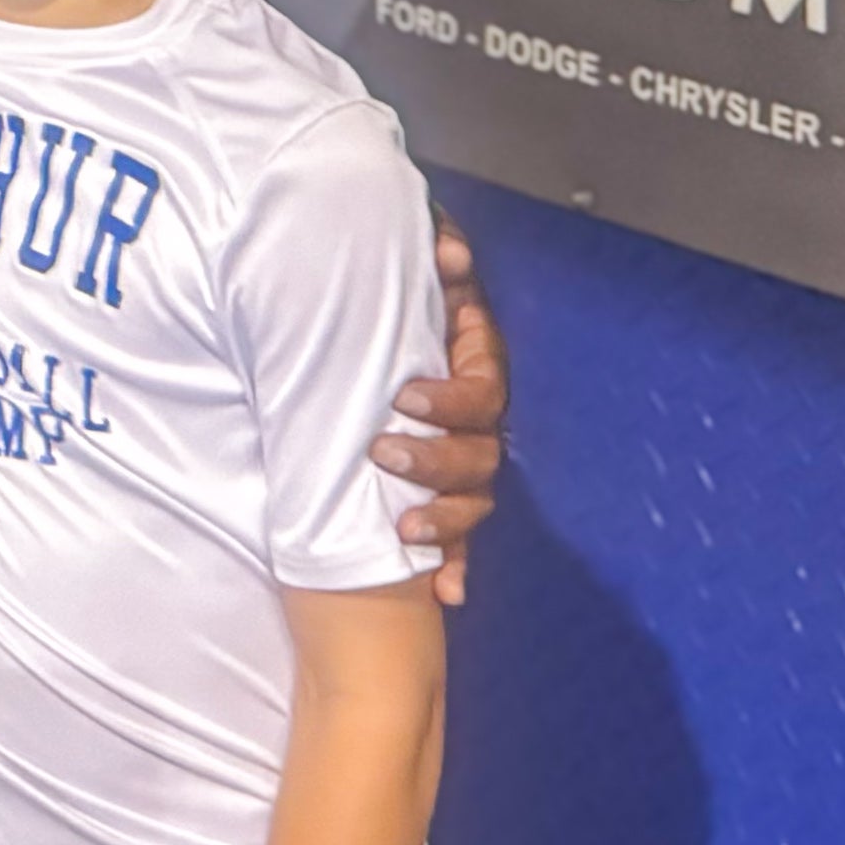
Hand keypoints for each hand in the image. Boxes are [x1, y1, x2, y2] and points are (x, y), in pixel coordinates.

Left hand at [372, 211, 507, 606]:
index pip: (482, 392)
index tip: (405, 397)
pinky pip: (460, 544)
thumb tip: (449, 251)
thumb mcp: (408, 282)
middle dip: (435, 461)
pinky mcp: (441, 502)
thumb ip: (435, 257)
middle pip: (478, 455)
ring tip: (402, 528)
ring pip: (474, 503)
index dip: (451, 399)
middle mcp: (476, 425)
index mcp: (473, 372)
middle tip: (385, 453)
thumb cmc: (389, 315)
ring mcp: (462, 468)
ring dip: (446, 521)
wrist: (362, 339)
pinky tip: (446, 592)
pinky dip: (455, 568)